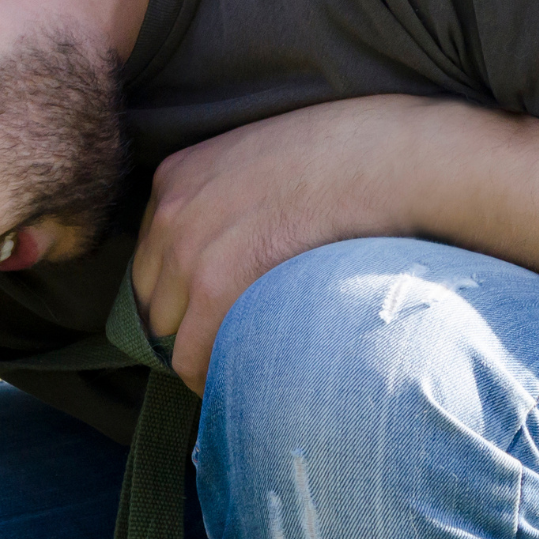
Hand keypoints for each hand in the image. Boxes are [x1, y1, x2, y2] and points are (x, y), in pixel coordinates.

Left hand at [129, 94, 447, 390]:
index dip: (182, 291)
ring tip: (245, 361)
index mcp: (175, 178)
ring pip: (169, 334)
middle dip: (187, 322)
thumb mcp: (261, 159)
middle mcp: (169, 214)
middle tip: (233, 339)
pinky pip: (192, 358)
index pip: (152, 259)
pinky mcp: (217, 287)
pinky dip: (212, 378)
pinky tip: (244, 382)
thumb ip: (229, 197)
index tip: (214, 309)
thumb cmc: (345, 157)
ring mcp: (187, 251)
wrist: (387, 160)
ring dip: (203, 350)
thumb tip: (232, 246)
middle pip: (153, 299)